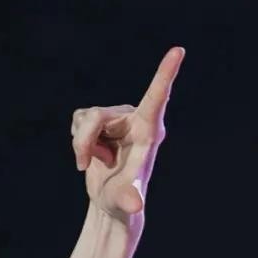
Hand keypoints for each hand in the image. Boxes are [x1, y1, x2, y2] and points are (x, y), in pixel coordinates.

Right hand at [70, 46, 184, 226]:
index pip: (157, 97)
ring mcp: (119, 118)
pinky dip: (78, 139)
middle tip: (88, 163)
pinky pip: (79, 119)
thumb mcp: (126, 201)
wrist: (111, 203)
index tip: (179, 50)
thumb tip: (135, 206)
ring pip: (85, 117)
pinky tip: (93, 153)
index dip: (166, 73)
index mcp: (150, 131)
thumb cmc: (123, 202)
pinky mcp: (102, 120)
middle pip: (97, 115)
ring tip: (98, 161)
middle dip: (84, 141)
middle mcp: (136, 119)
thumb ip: (130, 200)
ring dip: (81, 142)